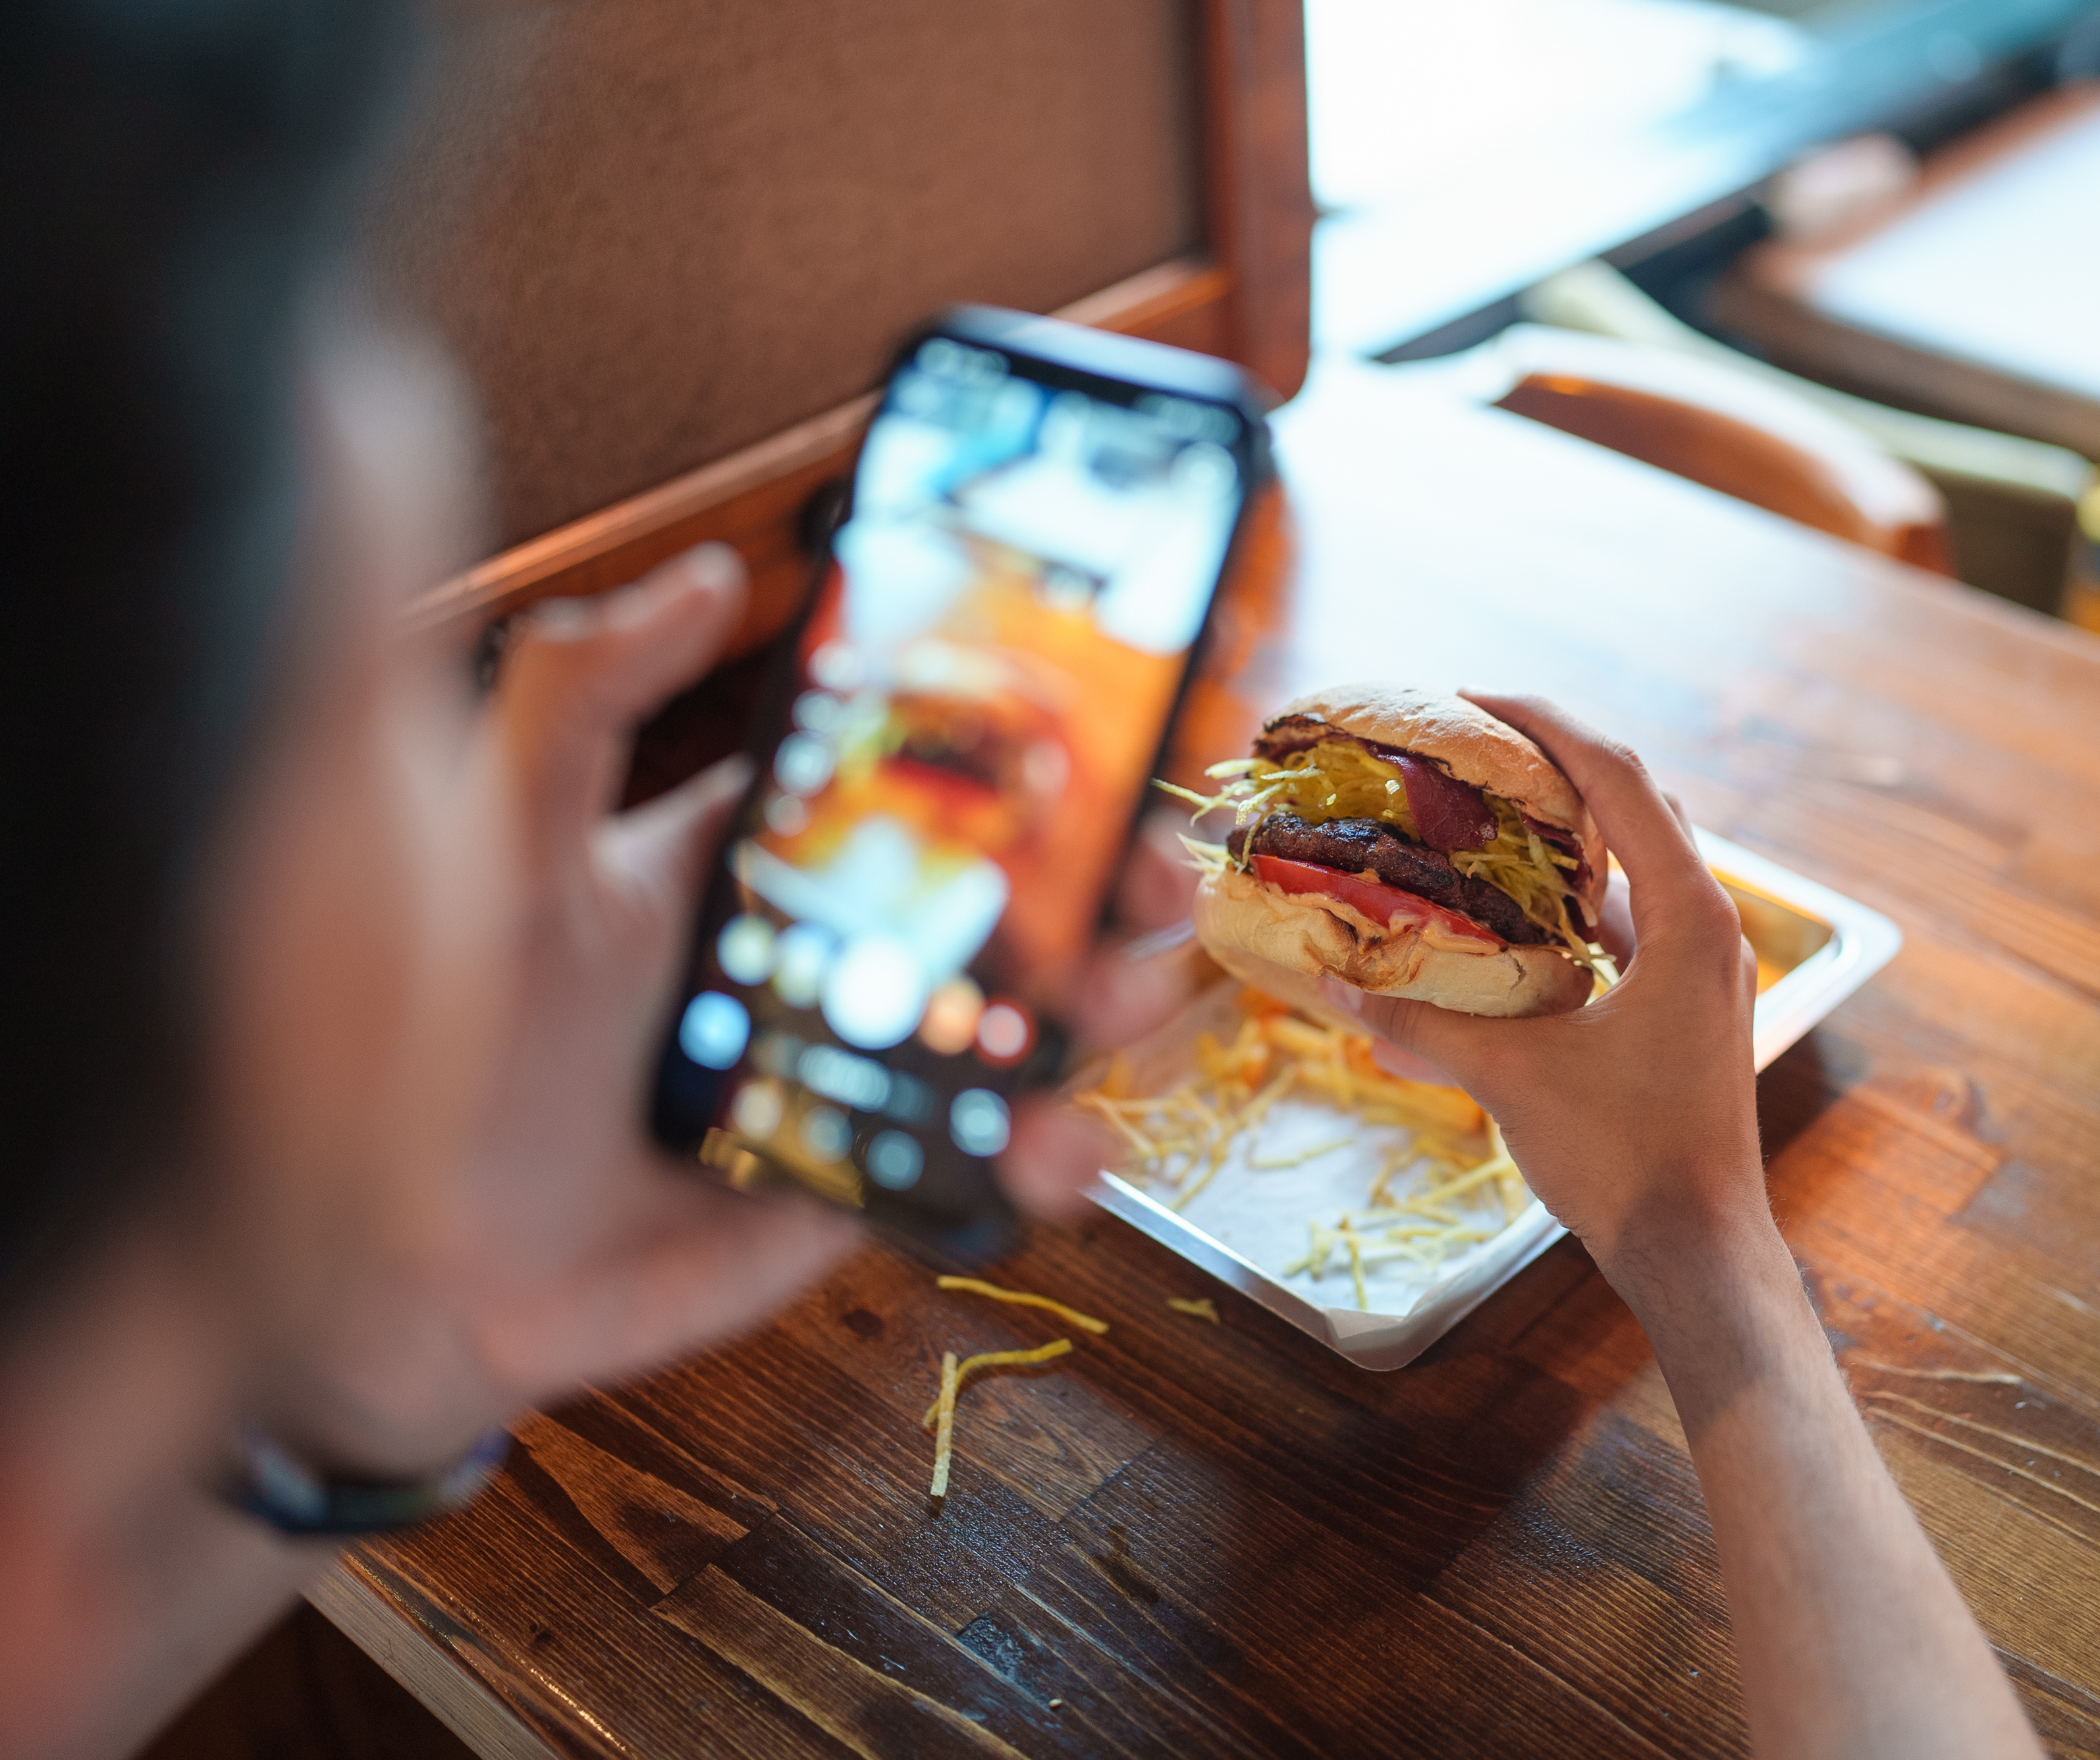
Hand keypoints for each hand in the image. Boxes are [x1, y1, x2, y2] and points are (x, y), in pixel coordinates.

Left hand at [241, 545, 1182, 1472]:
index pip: (929, 773)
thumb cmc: (438, 1039)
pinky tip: (1056, 1143)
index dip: (1038, 738)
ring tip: (1119, 996)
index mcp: (765, 854)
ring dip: (1117, 1001)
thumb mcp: (501, 837)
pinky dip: (1060, 1154)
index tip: (1130, 704)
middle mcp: (836, 954)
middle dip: (1118, 871)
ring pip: (1039, 1024)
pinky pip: (998, 1165)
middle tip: (1157, 868)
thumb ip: (581, 692)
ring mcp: (869, 1073)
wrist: (408, 1258)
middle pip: (1023, 896)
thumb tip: (710, 576)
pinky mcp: (877, 1186)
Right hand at [1325, 694, 1773, 1285]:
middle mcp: (1709, 925)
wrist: (1698, 1250)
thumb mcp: (1514, 1078)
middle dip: (1556, 759)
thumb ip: (1425, 1021)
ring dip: (1566, 826)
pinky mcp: (1686, 1005)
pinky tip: (1512, 906)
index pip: (1619, 776)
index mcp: (1689, 916)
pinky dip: (1574, 896)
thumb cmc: (1626, 1161)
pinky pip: (1631, 920)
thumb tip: (1337, 985)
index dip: (1547, 722)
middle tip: (1472, 740)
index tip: (1475, 697)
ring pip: (1637, 860)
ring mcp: (1703, 966)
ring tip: (1484, 807)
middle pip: (1637, 801)